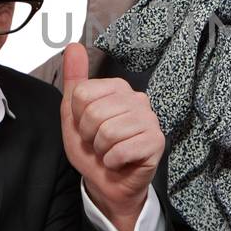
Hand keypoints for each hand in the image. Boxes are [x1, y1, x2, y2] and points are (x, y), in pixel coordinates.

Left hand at [59, 42, 163, 230]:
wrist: (109, 184)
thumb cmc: (94, 150)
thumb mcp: (74, 116)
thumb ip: (74, 80)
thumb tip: (73, 46)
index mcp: (117, 88)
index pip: (82, 94)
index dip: (77, 118)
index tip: (87, 129)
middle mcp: (137, 98)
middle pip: (94, 113)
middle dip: (89, 136)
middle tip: (99, 144)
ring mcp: (150, 119)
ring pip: (108, 132)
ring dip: (101, 151)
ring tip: (110, 152)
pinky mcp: (157, 141)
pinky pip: (121, 150)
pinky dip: (113, 161)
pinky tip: (121, 162)